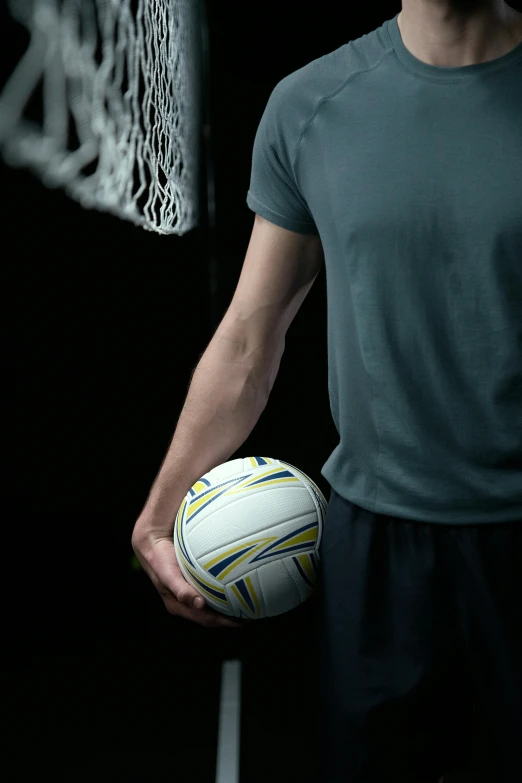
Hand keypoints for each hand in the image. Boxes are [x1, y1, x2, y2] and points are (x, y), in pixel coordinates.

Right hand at [131, 521, 245, 627]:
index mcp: (179, 606)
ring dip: (230, 605)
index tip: (243, 622)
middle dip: (231, 617)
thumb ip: (181, 590)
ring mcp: (191, 592)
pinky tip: (238, 582)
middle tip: (252, 613)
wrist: (152, 543)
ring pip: (214, 603)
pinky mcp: (194, 581)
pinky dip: (226, 589)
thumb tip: (199, 604)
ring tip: (249, 602)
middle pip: (213, 615)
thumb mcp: (168, 575)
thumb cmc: (160, 560)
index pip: (206, 619)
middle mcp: (187, 602)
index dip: (224, 623)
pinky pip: (213, 588)